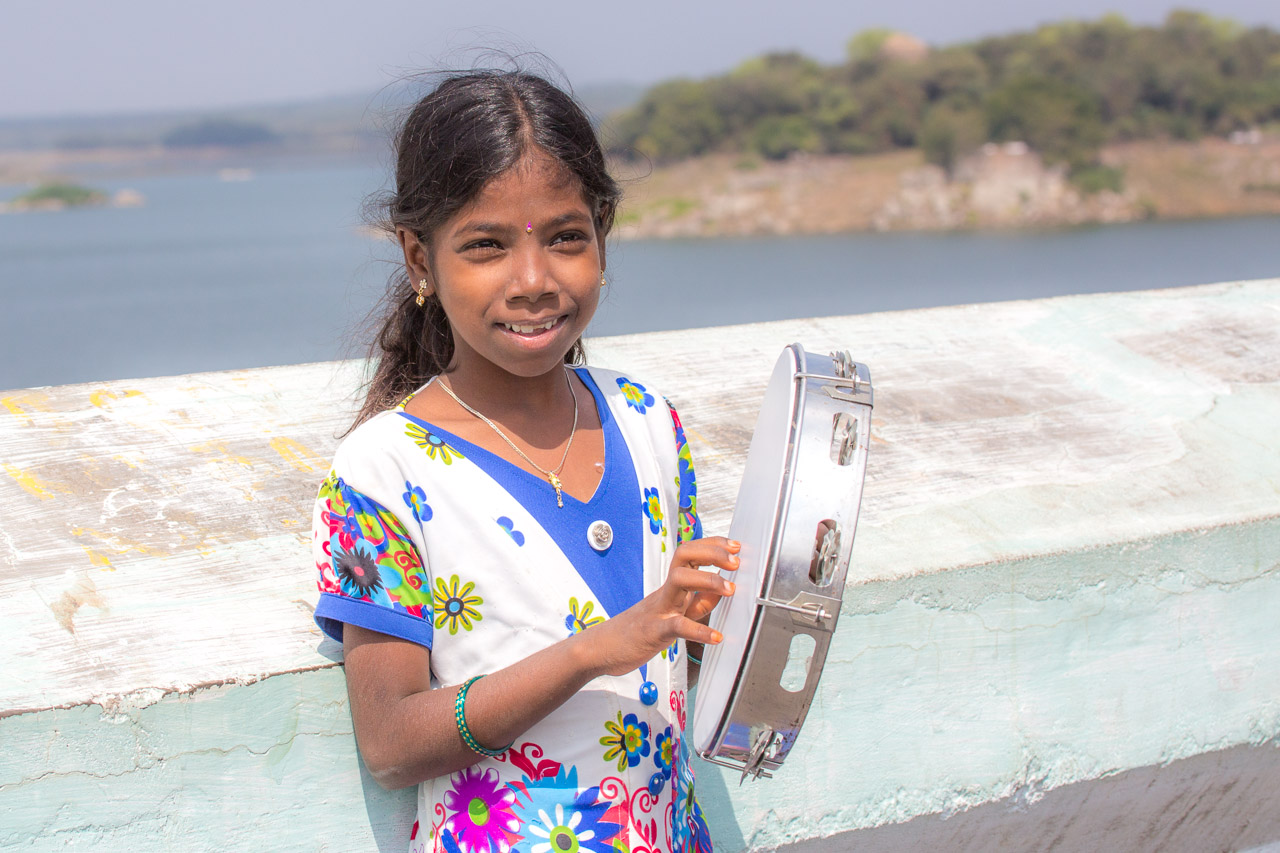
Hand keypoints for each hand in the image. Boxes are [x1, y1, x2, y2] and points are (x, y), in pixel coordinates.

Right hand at [582, 537, 739, 676]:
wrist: (605, 648)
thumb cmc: (641, 629)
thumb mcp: (676, 613)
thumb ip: (699, 602)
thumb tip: (722, 591)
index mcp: (672, 586)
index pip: (691, 552)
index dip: (713, 544)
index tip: (735, 546)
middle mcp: (666, 591)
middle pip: (684, 556)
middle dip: (712, 553)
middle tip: (735, 563)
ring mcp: (659, 608)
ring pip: (679, 580)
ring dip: (708, 580)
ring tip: (729, 590)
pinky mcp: (655, 631)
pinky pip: (677, 626)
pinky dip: (699, 631)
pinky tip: (716, 636)